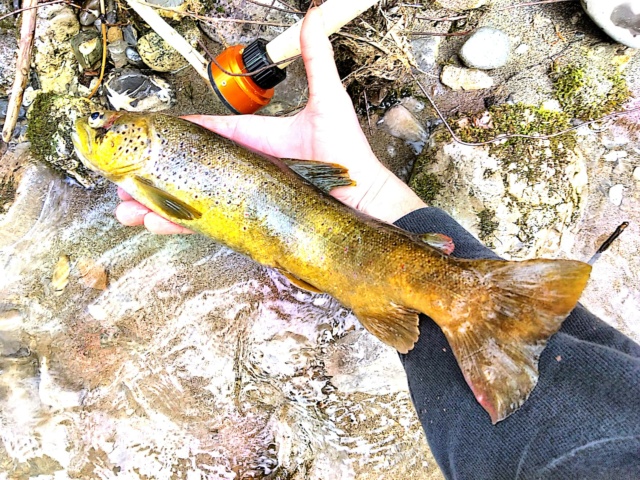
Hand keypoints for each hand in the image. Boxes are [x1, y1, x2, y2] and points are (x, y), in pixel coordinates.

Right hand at [116, 7, 425, 233]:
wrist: (359, 198)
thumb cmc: (346, 152)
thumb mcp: (328, 101)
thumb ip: (316, 59)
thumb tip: (315, 15)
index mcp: (252, 139)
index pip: (207, 131)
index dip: (177, 130)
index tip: (146, 127)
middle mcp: (241, 168)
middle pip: (187, 168)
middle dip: (152, 171)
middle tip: (120, 175)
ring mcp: (240, 196)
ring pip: (187, 198)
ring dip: (152, 202)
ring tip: (123, 208)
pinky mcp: (245, 221)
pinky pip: (204, 223)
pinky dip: (176, 225)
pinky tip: (149, 224)